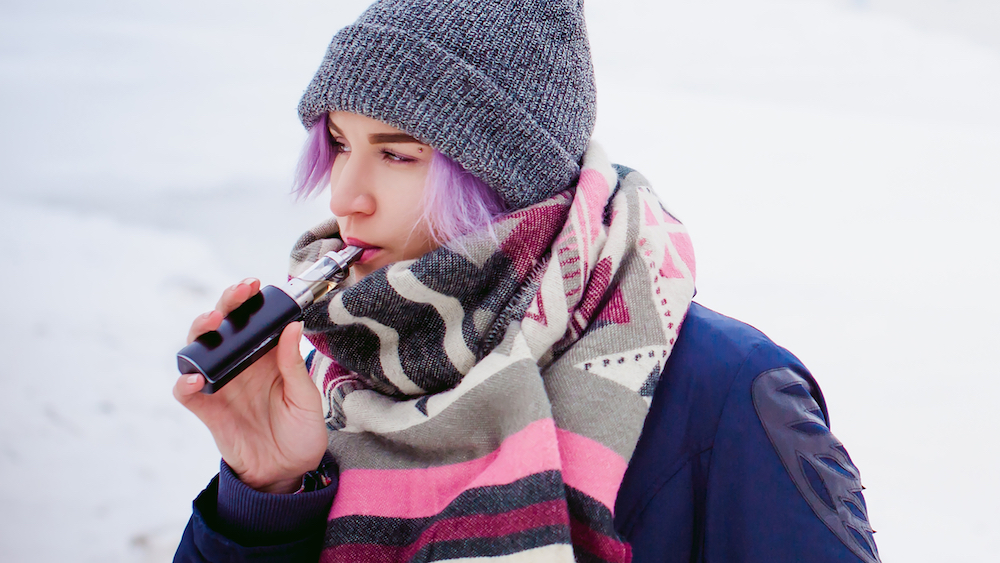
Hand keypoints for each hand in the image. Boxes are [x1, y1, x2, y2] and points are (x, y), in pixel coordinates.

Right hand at [173, 279, 327, 493]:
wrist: (286, 473)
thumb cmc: (301, 433)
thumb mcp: (305, 399)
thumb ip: (294, 365)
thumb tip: (292, 326)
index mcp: (267, 357)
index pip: (254, 320)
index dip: (250, 300)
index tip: (255, 284)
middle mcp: (241, 365)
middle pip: (223, 326)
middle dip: (226, 304)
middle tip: (237, 294)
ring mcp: (222, 385)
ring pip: (199, 350)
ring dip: (200, 332)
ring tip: (212, 323)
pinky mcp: (207, 409)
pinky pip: (186, 392)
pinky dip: (184, 383)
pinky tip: (194, 379)